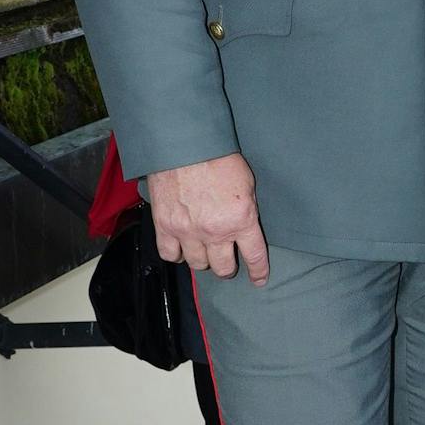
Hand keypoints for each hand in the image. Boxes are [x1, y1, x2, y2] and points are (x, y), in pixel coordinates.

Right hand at [146, 153, 268, 283]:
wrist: (184, 144)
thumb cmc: (218, 158)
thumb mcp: (246, 184)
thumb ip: (245, 210)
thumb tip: (243, 226)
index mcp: (241, 220)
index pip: (254, 256)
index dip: (258, 272)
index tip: (259, 279)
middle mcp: (215, 231)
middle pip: (223, 267)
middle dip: (227, 267)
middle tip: (226, 260)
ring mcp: (188, 231)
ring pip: (197, 264)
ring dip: (202, 260)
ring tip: (203, 251)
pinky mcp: (165, 226)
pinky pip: (170, 254)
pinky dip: (176, 254)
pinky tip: (180, 248)